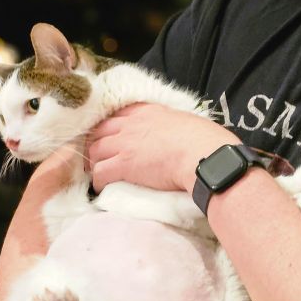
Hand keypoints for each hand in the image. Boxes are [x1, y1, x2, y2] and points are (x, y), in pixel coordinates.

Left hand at [87, 103, 237, 193]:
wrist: (204, 157)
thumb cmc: (206, 142)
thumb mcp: (187, 122)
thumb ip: (174, 125)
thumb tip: (179, 136)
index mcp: (149, 111)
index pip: (119, 114)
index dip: (111, 127)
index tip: (112, 138)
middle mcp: (132, 123)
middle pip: (100, 130)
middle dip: (97, 143)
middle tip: (101, 157)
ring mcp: (125, 143)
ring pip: (94, 151)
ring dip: (95, 163)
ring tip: (101, 174)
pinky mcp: (123, 164)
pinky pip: (100, 173)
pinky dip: (98, 181)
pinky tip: (103, 188)